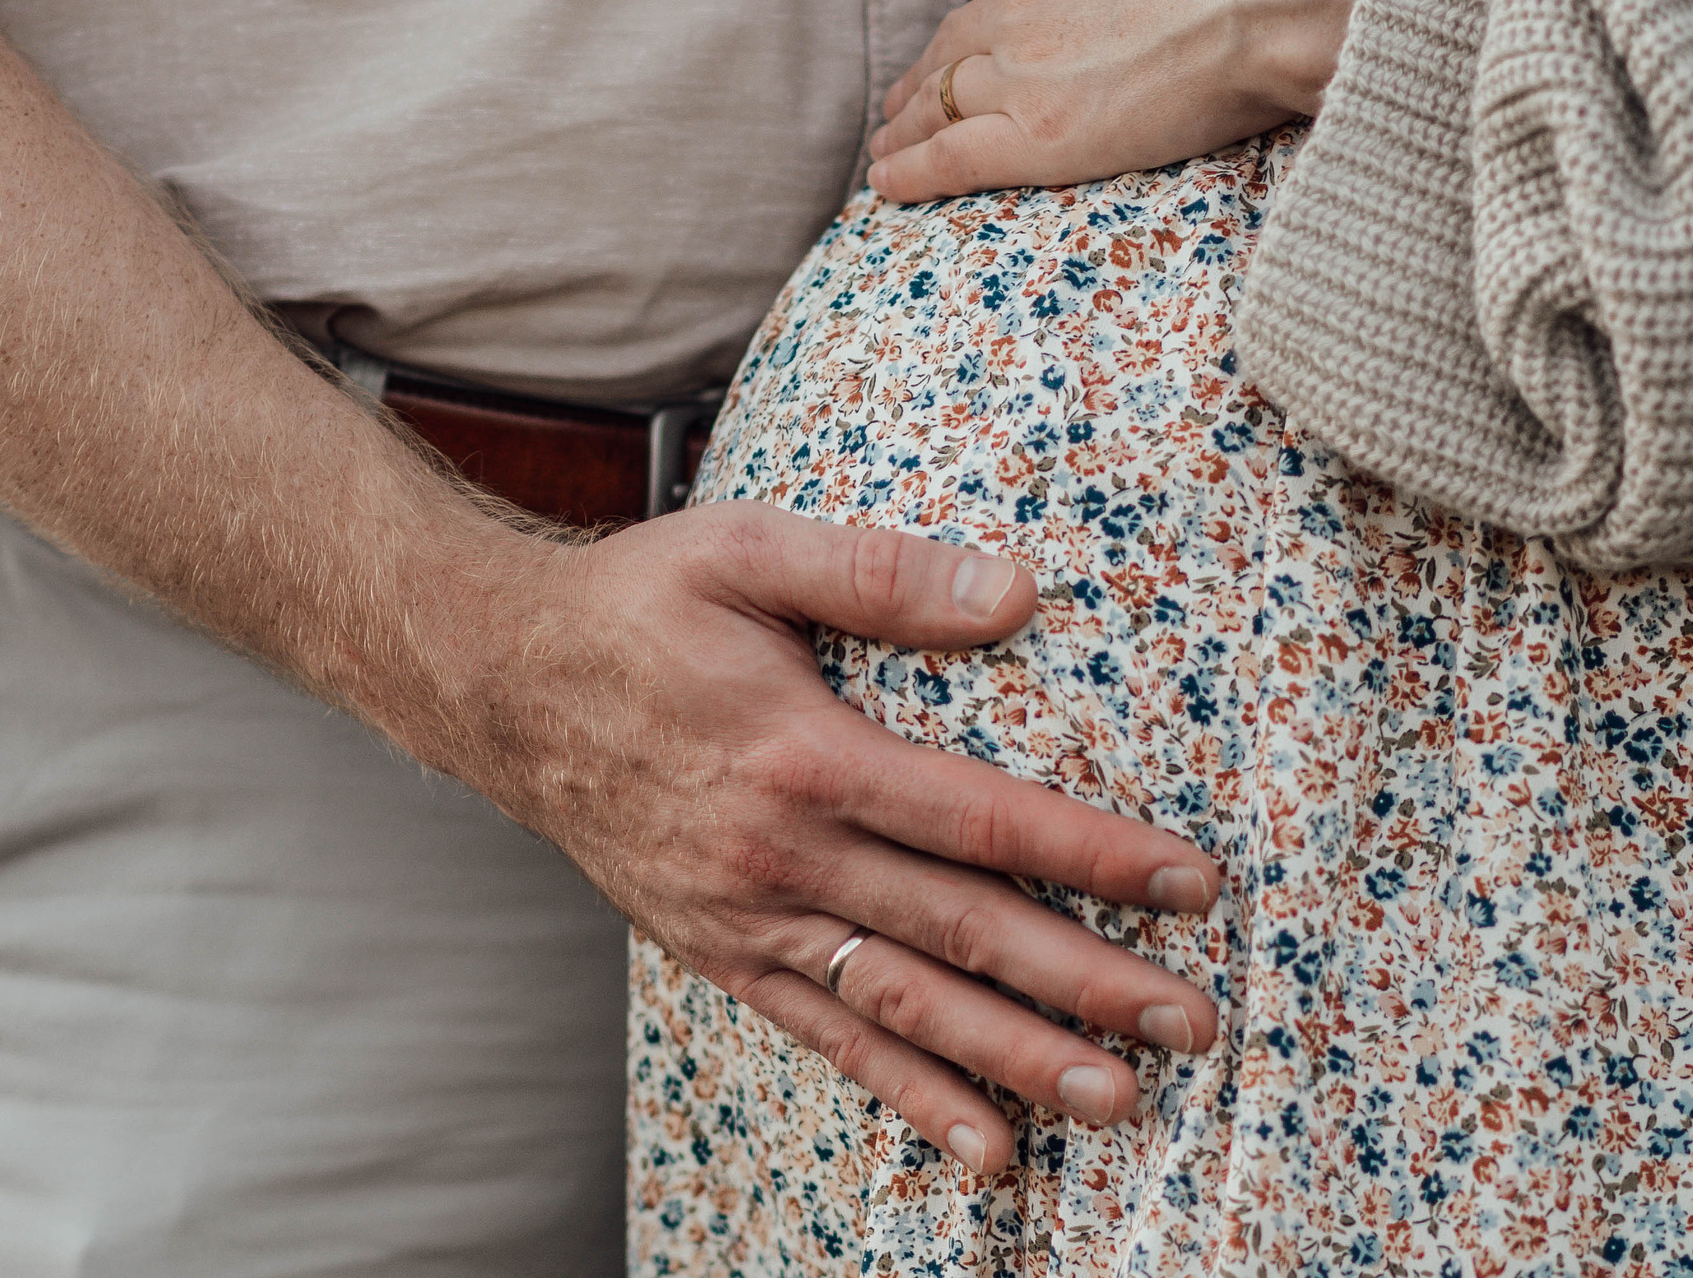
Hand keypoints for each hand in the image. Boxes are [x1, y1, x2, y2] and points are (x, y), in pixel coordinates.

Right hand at [478, 500, 1223, 1174]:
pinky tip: (982, 1142)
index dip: (1093, 855)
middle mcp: (780, 854)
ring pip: (902, 1005)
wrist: (499, 685)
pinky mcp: (718, 952)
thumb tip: (1015, 591)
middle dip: (1086, 982)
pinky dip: (907, 1095)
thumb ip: (879, 572)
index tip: (1190, 883)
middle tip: (1193, 1023)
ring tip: (1116, 1099)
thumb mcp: (746, 551)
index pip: (980, 819)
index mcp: (801, 753)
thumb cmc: (632, 608)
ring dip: (1015, 1058)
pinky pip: (825, 1037)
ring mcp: (746, 917)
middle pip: (960, 931)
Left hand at [868, 0, 1404, 201]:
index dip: (988, 25)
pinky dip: (909, 170)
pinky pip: (950, 156)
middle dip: (925, 75)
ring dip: (905, 124)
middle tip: (902, 101)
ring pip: (939, 100)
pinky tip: (885, 183)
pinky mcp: (1038, 133)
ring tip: (887, 144)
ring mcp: (1024, 68)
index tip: (977, 46)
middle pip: (956, 45)